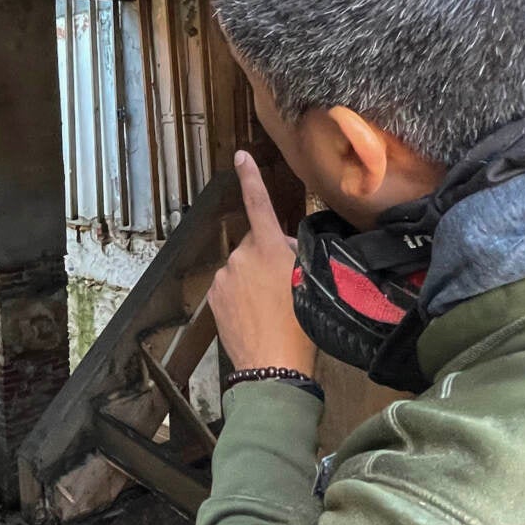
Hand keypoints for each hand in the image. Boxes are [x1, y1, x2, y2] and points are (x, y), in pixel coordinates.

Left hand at [207, 151, 315, 374]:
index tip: (241, 156)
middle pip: (256, 244)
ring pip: (242, 267)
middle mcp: (241, 256)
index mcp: (268, 249)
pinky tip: (253, 314)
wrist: (272, 368)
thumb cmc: (300, 327)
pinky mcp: (214, 296)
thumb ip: (295, 257)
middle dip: (268, 256)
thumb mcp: (310, 284)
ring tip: (271, 308)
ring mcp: (224, 276)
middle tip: (285, 286)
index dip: (251, 178)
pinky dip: (239, 293)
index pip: (259, 204)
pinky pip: (229, 285)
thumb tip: (286, 248)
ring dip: (253, 278)